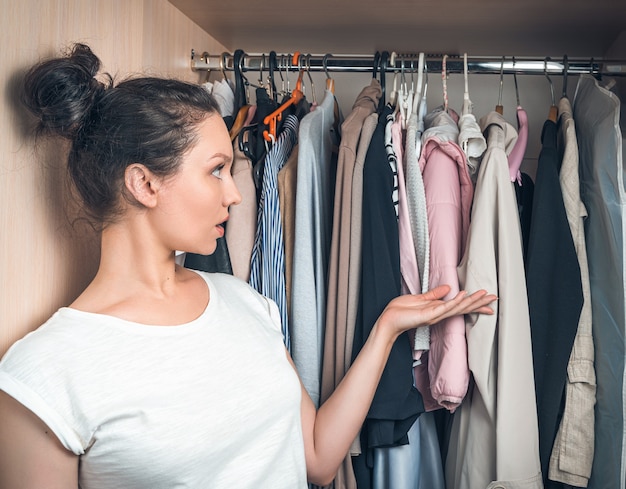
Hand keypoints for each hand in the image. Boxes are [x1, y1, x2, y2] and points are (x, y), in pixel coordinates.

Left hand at [376, 285, 496, 338]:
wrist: (388, 320)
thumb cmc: (401, 311)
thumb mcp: (419, 299)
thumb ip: (434, 294)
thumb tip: (448, 287)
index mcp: (438, 309)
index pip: (460, 306)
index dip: (475, 304)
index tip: (489, 301)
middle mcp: (440, 313)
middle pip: (463, 307)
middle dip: (479, 302)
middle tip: (495, 297)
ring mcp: (435, 315)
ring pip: (458, 307)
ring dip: (471, 301)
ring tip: (484, 294)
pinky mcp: (428, 314)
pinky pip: (444, 307)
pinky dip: (454, 301)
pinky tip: (463, 295)